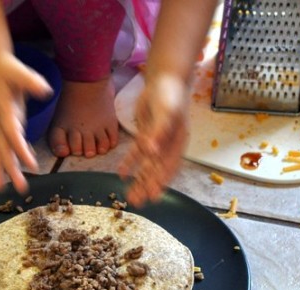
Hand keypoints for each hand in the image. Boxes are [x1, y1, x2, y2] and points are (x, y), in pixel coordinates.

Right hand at [0, 52, 52, 193]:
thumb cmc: (7, 69)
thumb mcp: (19, 72)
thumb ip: (32, 82)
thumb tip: (45, 90)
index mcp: (5, 112)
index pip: (13, 135)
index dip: (21, 150)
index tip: (31, 165)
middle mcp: (1, 123)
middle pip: (4, 151)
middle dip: (11, 170)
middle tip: (22, 189)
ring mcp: (2, 126)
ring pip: (0, 153)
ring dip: (3, 171)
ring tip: (4, 190)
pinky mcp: (5, 126)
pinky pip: (3, 148)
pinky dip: (7, 161)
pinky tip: (16, 171)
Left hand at [119, 74, 188, 206]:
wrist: (164, 78)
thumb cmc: (170, 94)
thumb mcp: (166, 112)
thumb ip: (158, 132)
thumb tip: (151, 153)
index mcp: (178, 143)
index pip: (169, 167)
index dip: (161, 182)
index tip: (153, 196)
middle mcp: (168, 145)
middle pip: (157, 170)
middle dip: (147, 186)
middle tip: (137, 202)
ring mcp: (157, 141)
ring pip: (146, 165)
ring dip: (138, 180)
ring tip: (130, 196)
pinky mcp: (146, 135)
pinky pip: (137, 153)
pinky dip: (129, 163)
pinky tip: (121, 174)